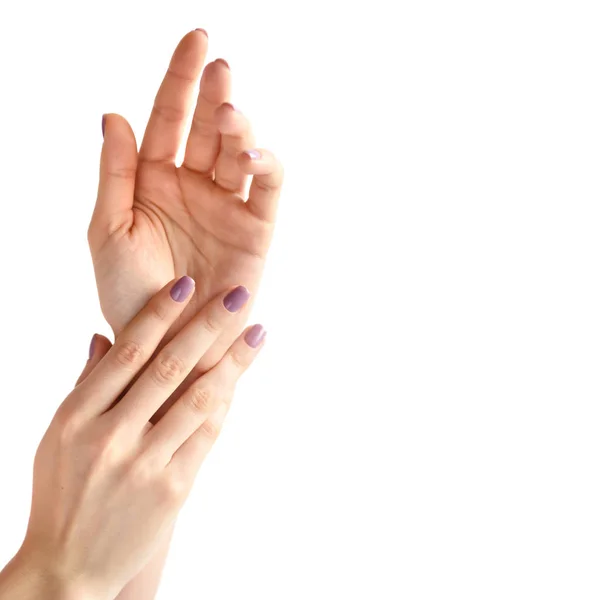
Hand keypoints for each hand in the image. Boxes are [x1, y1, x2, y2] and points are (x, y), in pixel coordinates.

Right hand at [19, 277, 264, 599]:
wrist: (68, 567)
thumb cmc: (62, 493)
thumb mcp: (58, 436)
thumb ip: (86, 384)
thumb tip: (104, 336)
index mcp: (77, 416)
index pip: (127, 351)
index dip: (160, 313)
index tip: (188, 284)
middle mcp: (110, 436)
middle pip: (169, 367)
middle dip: (208, 326)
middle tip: (238, 295)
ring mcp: (143, 464)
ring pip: (198, 399)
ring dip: (233, 362)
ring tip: (257, 332)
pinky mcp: (172, 489)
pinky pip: (207, 436)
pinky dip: (225, 403)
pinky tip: (240, 379)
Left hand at [88, 29, 282, 377]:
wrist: (168, 348)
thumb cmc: (130, 297)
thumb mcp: (109, 231)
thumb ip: (115, 174)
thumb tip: (113, 114)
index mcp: (153, 182)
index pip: (166, 120)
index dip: (178, 79)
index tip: (195, 39)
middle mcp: (193, 187)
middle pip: (206, 128)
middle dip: (212, 94)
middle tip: (219, 66)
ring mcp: (226, 206)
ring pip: (239, 152)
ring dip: (238, 128)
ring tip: (229, 114)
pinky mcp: (256, 229)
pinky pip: (266, 188)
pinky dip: (266, 166)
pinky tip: (253, 154)